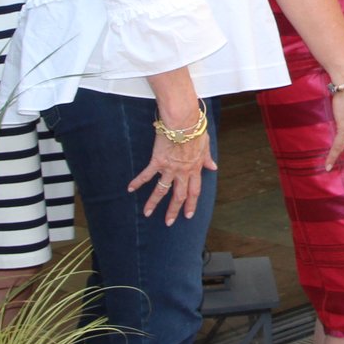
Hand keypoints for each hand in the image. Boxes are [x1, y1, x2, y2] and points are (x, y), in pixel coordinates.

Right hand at [127, 102, 216, 224]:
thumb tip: (213, 167)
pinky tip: (130, 188)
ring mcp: (170, 168)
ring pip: (162, 190)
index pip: (194, 191)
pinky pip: (147, 174)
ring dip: (154, 203)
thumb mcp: (205, 144)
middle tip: (169, 222)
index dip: (191, 204)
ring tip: (147, 213)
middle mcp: (183, 171)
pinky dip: (138, 182)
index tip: (188, 215)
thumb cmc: (195, 128)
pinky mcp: (158, 161)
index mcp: (195, 168)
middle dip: (174, 210)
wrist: (184, 121)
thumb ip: (207, 158)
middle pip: (179, 195)